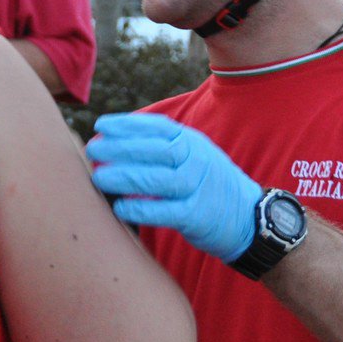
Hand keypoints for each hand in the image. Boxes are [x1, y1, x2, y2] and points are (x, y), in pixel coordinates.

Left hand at [87, 112, 260, 262]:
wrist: (249, 216)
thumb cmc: (207, 184)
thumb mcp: (193, 156)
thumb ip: (162, 148)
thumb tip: (115, 142)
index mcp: (192, 142)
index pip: (158, 128)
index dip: (128, 125)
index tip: (101, 124)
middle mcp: (196, 161)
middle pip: (156, 151)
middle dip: (121, 148)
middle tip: (93, 149)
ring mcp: (198, 188)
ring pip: (158, 179)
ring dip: (125, 177)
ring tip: (98, 177)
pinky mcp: (197, 216)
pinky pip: (166, 211)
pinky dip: (142, 209)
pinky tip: (120, 207)